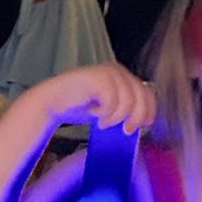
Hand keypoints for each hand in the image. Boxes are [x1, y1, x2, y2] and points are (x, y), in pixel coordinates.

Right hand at [31, 65, 155, 133]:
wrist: (52, 101)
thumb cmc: (80, 105)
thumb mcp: (109, 109)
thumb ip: (126, 109)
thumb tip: (145, 121)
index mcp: (124, 76)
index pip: (148, 93)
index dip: (149, 111)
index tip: (142, 127)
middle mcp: (118, 71)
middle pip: (141, 97)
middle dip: (135, 118)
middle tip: (124, 130)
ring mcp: (108, 72)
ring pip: (128, 102)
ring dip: (116, 117)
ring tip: (102, 121)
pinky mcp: (98, 77)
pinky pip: (112, 102)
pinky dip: (104, 112)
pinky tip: (93, 112)